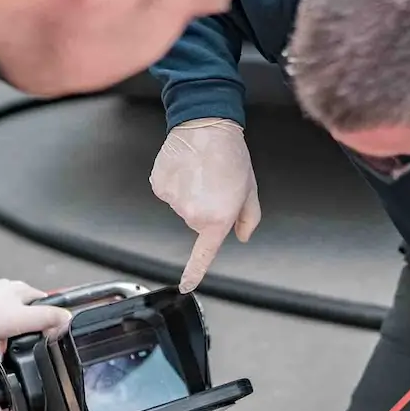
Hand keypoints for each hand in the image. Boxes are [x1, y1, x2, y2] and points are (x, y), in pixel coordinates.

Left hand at [0, 279, 71, 343]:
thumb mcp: (21, 320)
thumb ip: (47, 318)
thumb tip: (67, 318)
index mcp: (22, 289)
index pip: (47, 304)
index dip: (49, 322)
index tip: (44, 337)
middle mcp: (8, 288)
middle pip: (29, 312)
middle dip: (28, 330)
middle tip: (21, 344)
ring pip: (12, 318)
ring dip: (11, 333)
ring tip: (3, 345)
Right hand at [149, 118, 260, 292]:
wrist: (206, 124)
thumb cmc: (231, 154)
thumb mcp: (250, 188)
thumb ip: (248, 217)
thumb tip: (242, 234)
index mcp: (218, 218)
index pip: (204, 253)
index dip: (194, 272)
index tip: (186, 286)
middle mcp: (193, 214)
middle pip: (196, 222)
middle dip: (205, 206)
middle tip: (213, 184)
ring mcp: (174, 201)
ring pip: (181, 206)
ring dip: (190, 193)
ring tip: (200, 172)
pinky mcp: (159, 186)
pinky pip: (168, 192)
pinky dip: (175, 182)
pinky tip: (185, 168)